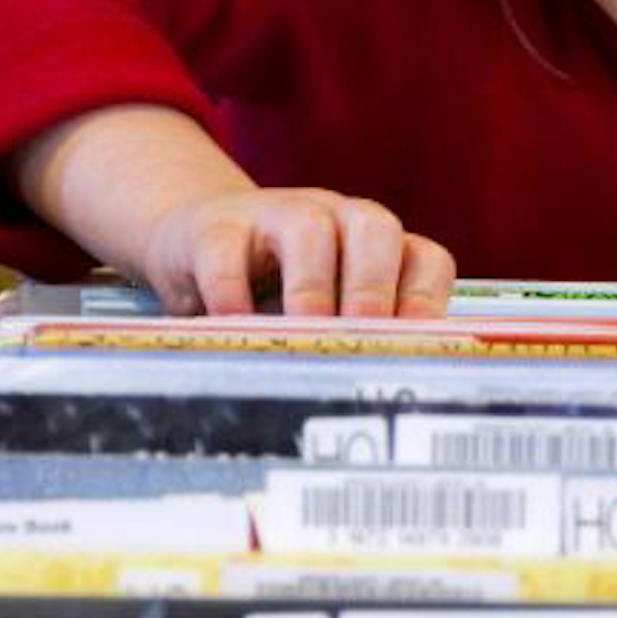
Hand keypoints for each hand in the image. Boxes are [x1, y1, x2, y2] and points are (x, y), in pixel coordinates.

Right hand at [138, 187, 455, 317]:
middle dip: (374, 285)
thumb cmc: (271, 291)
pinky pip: (226, 247)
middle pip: (374, 227)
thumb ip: (348, 343)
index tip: (417, 344)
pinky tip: (233, 325)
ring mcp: (275, 215)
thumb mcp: (318, 314)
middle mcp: (334, 221)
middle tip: (361, 336)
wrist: (190, 241)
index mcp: (373, 248)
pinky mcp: (215, 226)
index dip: (426, 300)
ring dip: (311, 284)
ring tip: (303, 333)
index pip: (423, 259)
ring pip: (307, 225)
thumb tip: (375, 401)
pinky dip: (231, 288)